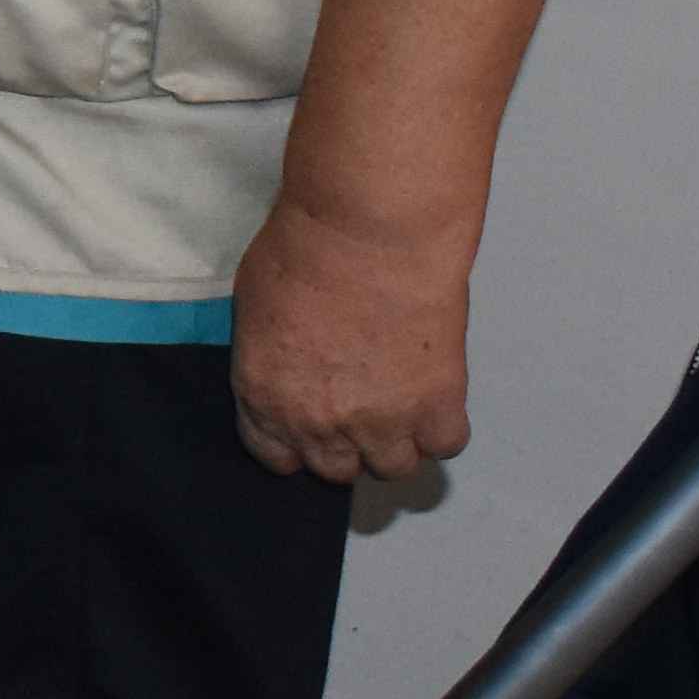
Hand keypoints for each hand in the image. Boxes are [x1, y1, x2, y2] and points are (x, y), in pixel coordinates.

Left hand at [229, 192, 478, 484]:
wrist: (369, 229)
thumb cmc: (305, 247)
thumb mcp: (254, 305)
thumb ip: (270, 355)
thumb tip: (291, 365)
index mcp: (265, 397)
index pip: (277, 456)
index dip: (299, 444)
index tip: (314, 428)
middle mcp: (318, 422)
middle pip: (337, 469)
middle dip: (349, 443)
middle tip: (363, 405)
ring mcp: (379, 422)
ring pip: (393, 467)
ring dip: (399, 439)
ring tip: (404, 400)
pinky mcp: (434, 406)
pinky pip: (445, 443)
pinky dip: (443, 425)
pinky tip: (436, 394)